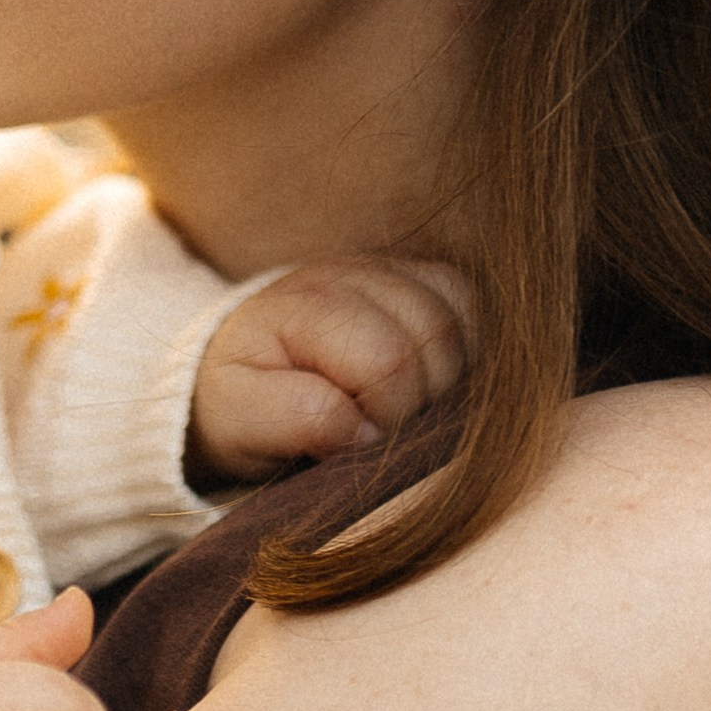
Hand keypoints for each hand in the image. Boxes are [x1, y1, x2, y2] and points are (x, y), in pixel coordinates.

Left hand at [187, 259, 474, 483]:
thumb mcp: (242, 420)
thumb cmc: (242, 401)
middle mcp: (348, 273)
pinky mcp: (417, 276)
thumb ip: (296, 420)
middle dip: (420, 399)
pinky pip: (470, 303)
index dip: (385, 418)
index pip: (386, 360)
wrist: (240, 366)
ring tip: (404, 405)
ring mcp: (387, 268)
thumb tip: (365, 428)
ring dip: (446, 376)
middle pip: (433, 332)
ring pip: (458, 317)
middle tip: (383, 428)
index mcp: (301, 306)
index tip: (354, 442)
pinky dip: (464, 347)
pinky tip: (431, 378)